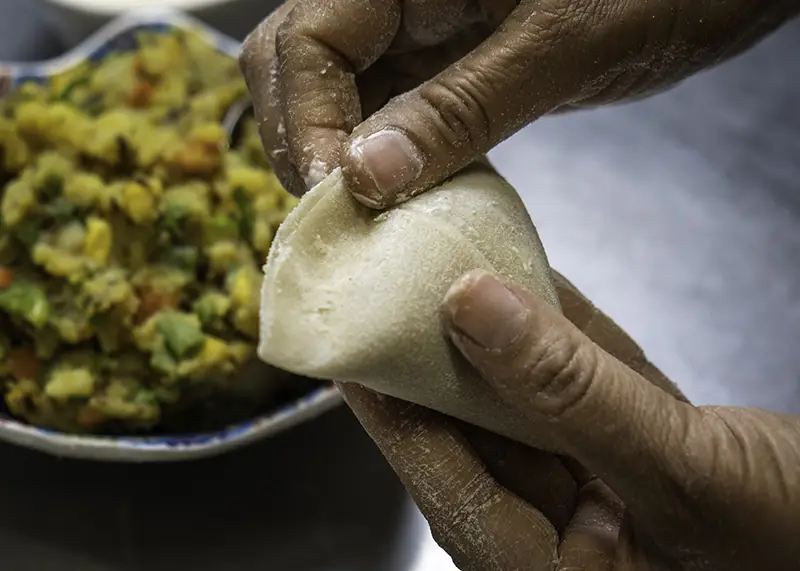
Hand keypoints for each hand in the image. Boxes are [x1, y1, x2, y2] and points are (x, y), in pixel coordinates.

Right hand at [240, 0, 797, 204]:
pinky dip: (382, 157)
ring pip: (335, 92)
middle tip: (340, 214)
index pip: (307, 37)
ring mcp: (417, 29)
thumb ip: (460, 107)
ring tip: (366, 220)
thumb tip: (366, 175)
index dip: (309, 120)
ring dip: (339, 157)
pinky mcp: (443, 63)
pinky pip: (385, 110)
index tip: (339, 196)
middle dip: (305, 139)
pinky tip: (402, 198)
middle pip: (299, 62)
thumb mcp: (558, 46)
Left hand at [339, 269, 799, 569]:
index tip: (354, 353)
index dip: (397, 418)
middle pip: (481, 445)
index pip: (452, 490)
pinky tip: (525, 283)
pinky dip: (559, 337)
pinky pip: (582, 388)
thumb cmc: (795, 539)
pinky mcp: (636, 449)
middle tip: (388, 305)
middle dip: (438, 372)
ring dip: (494, 344)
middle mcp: (568, 538)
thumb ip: (570, 391)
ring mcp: (603, 490)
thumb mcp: (680, 471)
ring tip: (442, 281)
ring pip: (529, 408)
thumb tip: (473, 307)